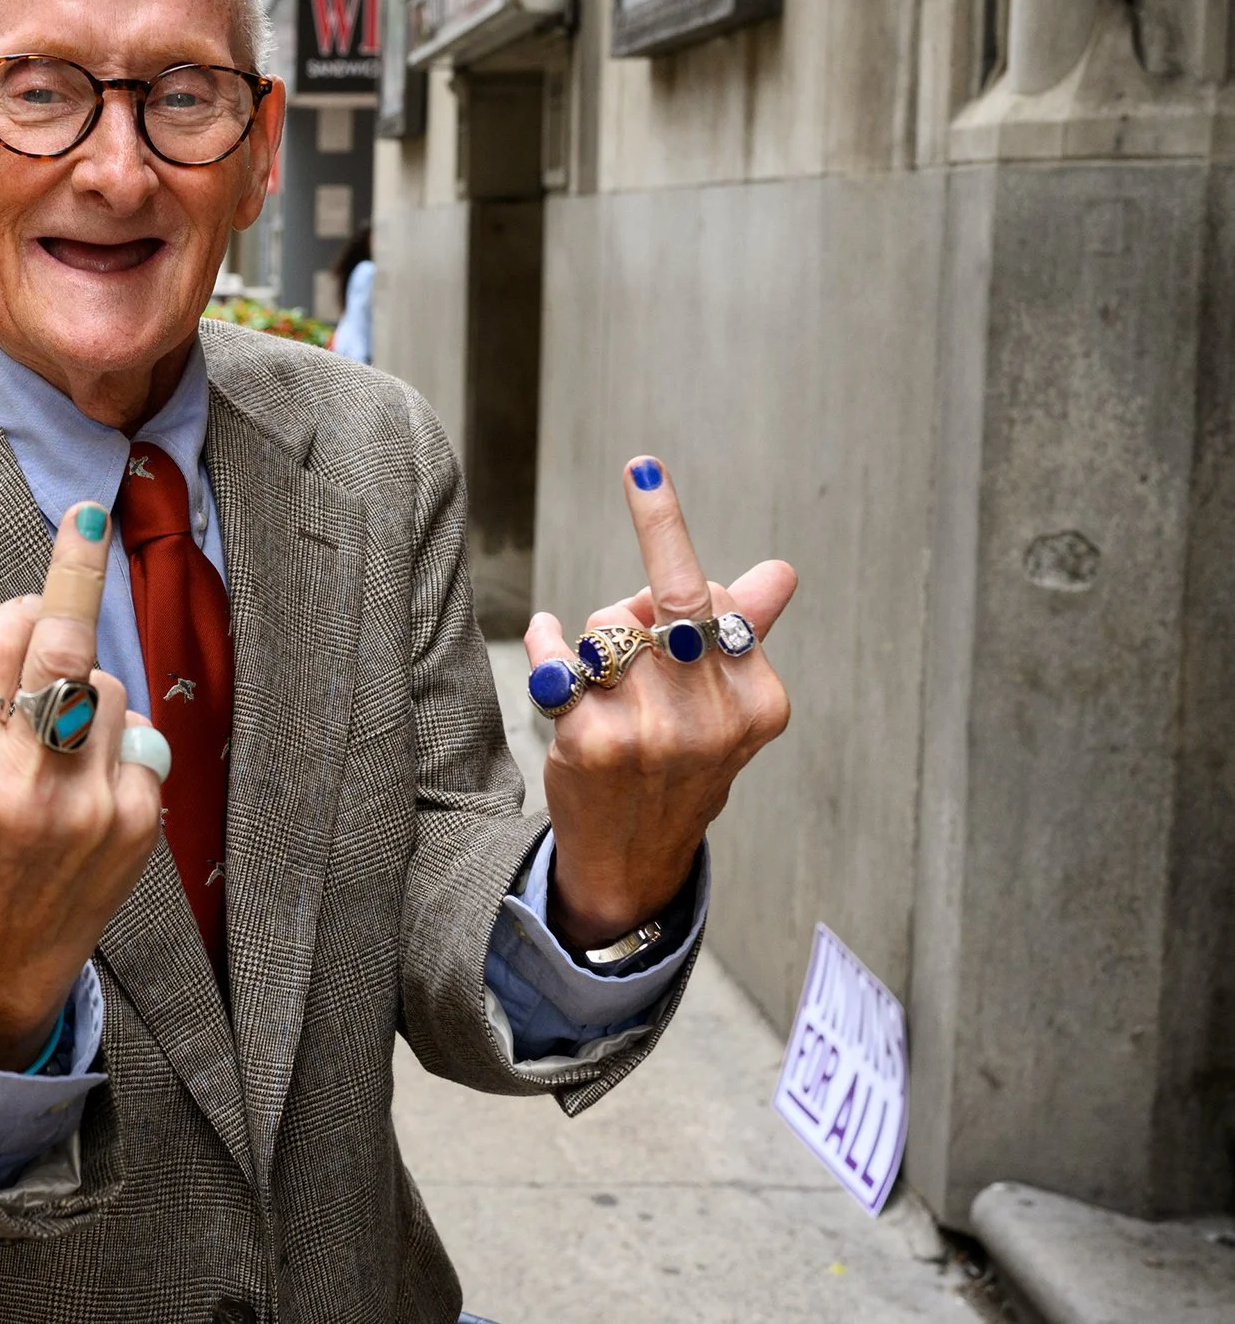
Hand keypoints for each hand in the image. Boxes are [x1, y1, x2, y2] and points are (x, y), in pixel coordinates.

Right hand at [0, 502, 162, 1069]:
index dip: (15, 608)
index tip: (26, 595)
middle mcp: (24, 787)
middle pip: (64, 648)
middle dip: (75, 579)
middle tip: (86, 528)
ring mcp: (87, 809)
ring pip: (108, 686)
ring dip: (89, 681)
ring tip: (61, 725)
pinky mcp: (135, 826)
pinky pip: (140, 737)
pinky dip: (118, 734)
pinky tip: (89, 768)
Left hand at [525, 457, 796, 948]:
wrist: (632, 862)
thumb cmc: (680, 765)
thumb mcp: (727, 708)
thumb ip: (745, 632)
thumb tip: (782, 571)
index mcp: (758, 703)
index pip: (717, 599)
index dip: (681, 574)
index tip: (646, 474)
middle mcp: (712, 720)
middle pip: (672, 599)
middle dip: (659, 528)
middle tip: (643, 468)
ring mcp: (652, 734)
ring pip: (608, 626)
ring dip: (596, 635)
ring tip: (605, 679)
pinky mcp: (592, 742)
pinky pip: (557, 657)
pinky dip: (546, 643)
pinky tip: (548, 648)